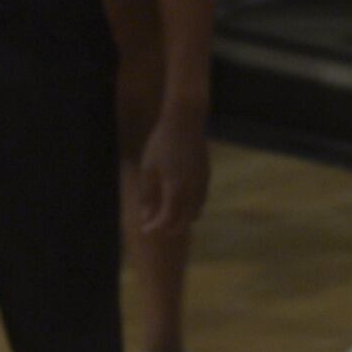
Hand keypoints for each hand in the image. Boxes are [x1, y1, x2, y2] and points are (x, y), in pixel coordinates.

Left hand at [138, 103, 208, 235]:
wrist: (185, 121)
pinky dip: (189, 208)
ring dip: (181, 220)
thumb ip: (147, 195)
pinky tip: (178, 202)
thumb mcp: (148, 169)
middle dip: (168, 229)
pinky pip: (200, 201)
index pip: (167, 220)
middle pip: (183, 223)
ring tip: (166, 217)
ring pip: (194, 214)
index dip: (155, 228)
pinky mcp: (206, 177)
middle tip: (155, 227)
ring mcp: (202, 184)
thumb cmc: (161, 143)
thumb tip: (146, 217)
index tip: (145, 230)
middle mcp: (192, 190)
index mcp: (175, 188)